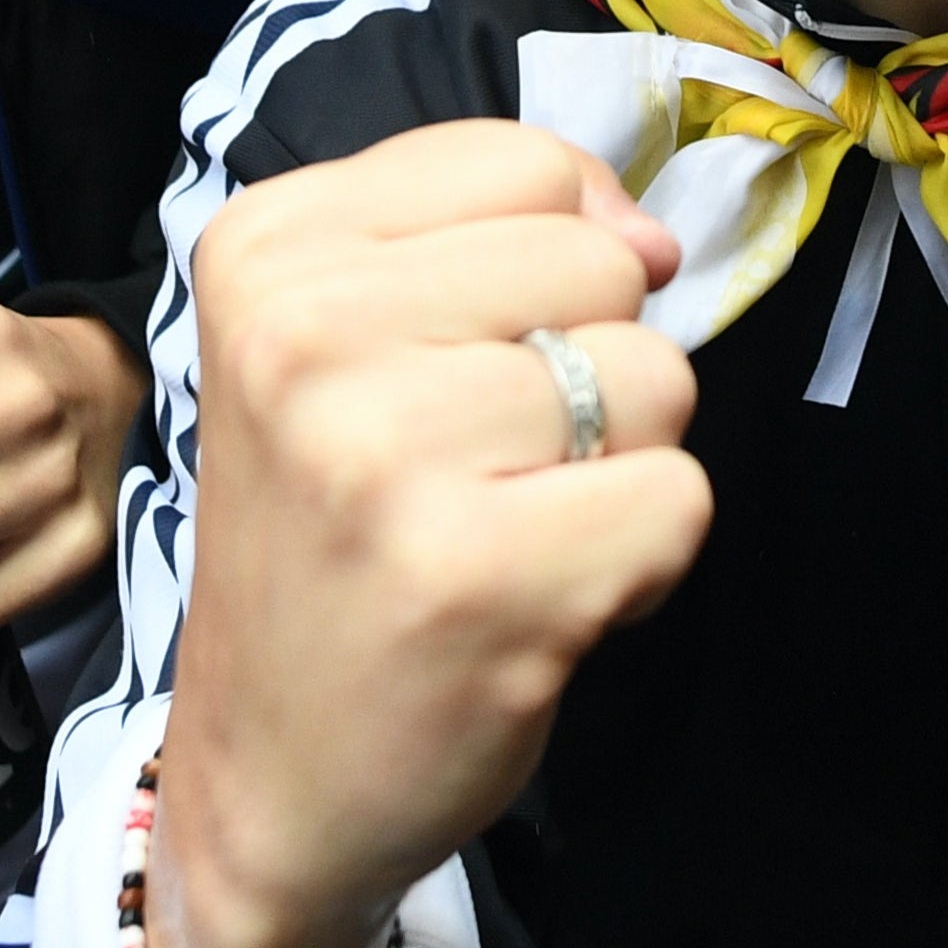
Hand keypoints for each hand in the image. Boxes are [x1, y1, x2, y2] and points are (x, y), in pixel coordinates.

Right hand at [148, 123, 704, 947]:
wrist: (267, 784)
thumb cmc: (332, 542)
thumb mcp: (344, 340)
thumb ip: (491, 236)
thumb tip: (653, 235)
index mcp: (265, 250)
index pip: (526, 163)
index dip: (544, 264)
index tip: (456, 364)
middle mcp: (307, 336)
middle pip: (601, 263)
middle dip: (585, 365)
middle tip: (479, 472)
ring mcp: (387, 458)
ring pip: (656, 376)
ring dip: (617, 465)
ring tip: (507, 534)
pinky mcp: (481, 578)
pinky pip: (682, 498)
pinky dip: (643, 561)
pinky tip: (542, 601)